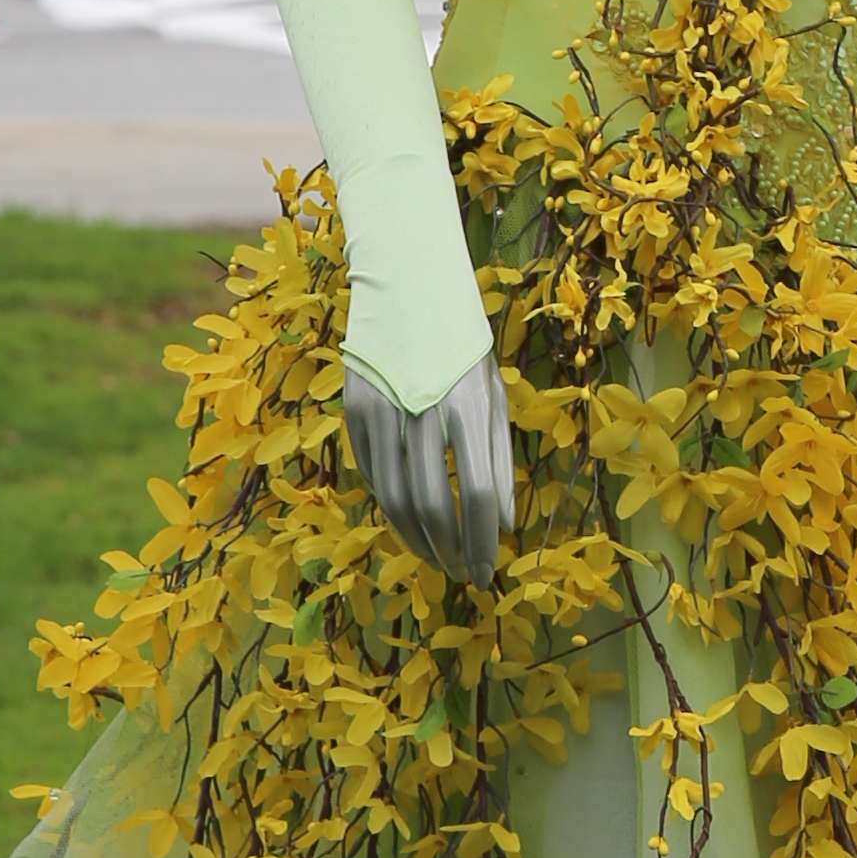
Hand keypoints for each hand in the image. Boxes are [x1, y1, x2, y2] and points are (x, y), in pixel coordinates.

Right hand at [345, 347, 513, 575]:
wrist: (407, 284)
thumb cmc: (461, 344)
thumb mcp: (493, 392)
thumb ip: (498, 459)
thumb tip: (501, 526)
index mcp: (469, 404)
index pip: (476, 493)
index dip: (481, 541)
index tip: (485, 571)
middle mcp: (424, 408)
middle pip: (431, 503)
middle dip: (448, 549)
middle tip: (460, 573)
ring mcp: (383, 409)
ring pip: (394, 497)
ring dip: (416, 539)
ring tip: (435, 558)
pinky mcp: (355, 409)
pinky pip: (371, 474)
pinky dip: (390, 507)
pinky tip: (407, 522)